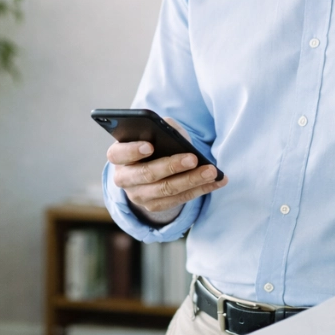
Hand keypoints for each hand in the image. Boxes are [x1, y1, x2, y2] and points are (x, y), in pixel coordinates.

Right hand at [106, 119, 226, 218]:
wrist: (151, 165)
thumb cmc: (153, 142)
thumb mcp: (154, 131)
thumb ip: (162, 127)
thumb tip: (175, 134)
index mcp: (118, 156)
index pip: (118, 154)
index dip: (132, 150)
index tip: (150, 146)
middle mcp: (124, 178)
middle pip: (147, 175)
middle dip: (171, 166)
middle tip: (193, 158)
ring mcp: (138, 195)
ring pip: (166, 190)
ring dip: (192, 180)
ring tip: (212, 171)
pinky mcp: (154, 206)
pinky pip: (178, 200)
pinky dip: (200, 190)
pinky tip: (216, 181)